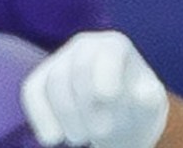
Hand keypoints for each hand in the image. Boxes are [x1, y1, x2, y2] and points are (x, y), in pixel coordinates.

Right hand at [21, 33, 168, 147]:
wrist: (115, 118)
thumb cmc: (135, 108)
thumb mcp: (149, 106)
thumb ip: (150, 100)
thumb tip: (145, 93)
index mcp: (115, 44)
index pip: (107, 53)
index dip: (106, 76)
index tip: (109, 101)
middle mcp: (85, 44)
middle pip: (78, 69)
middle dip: (87, 105)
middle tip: (100, 133)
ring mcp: (59, 60)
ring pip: (53, 83)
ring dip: (66, 116)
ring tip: (82, 139)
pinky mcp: (40, 79)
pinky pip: (32, 91)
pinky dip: (41, 117)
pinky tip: (52, 140)